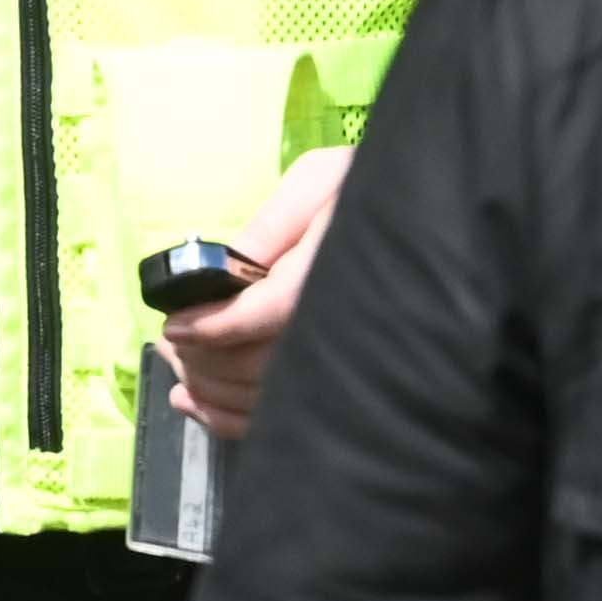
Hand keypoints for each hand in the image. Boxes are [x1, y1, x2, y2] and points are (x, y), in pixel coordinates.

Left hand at [152, 144, 352, 439]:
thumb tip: (225, 267)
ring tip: (177, 365)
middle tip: (169, 342)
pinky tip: (195, 403)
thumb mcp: (319, 183)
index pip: (260, 316)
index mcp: (329, 278)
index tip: (173, 326)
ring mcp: (344, 366)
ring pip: (262, 400)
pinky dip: (229, 418)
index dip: (210, 326)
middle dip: (201, 359)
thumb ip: (269, 227)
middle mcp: (338, 331)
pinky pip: (280, 416)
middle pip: (254, 367)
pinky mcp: (342, 385)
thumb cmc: (373, 189)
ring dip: (207, 389)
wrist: (432, 222)